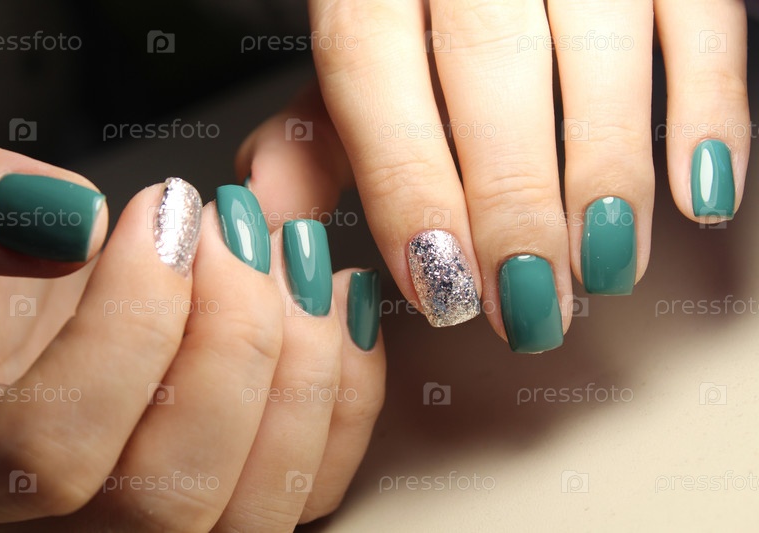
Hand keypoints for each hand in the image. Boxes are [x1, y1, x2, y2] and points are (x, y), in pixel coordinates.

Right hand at [0, 136, 384, 530]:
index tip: (164, 214)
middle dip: (234, 339)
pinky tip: (336, 302)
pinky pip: (308, 486)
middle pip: (173, 496)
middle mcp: (57, 530)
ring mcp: (148, 525)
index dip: (128, 323)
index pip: (51, 450)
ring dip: (303, 366)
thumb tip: (70, 221)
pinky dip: (346, 393)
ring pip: (256, 509)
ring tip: (294, 254)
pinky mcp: (223, 497)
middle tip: (237, 230)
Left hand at [286, 0, 751, 352]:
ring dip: (606, 172)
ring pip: (597, 48)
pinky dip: (708, 108)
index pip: (375, 77)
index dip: (410, 187)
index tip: (441, 284)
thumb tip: (266, 216)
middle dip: (514, 203)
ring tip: (606, 267)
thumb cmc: (414, 2)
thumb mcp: (352, 54)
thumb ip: (314, 134)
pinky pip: (700, 18)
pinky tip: (697, 192)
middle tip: (528, 304)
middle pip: (490, 68)